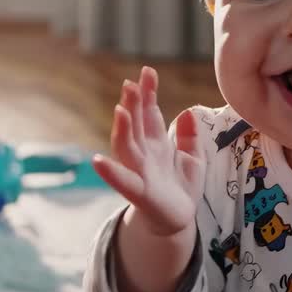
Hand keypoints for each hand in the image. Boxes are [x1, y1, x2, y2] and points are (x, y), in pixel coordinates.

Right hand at [92, 66, 205, 234]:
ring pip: (126, 146)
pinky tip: (97, 161)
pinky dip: (110, 172)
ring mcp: (139, 171)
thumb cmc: (182, 187)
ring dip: (122, 129)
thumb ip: (189, 136)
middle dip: (133, 104)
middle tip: (132, 83)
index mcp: (155, 142)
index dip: (148, 93)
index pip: (149, 113)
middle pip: (136, 124)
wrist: (178, 220)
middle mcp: (143, 153)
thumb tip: (187, 112)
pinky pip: (123, 181)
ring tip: (121, 110)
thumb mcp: (193, 158)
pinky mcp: (140, 192)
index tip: (147, 71)